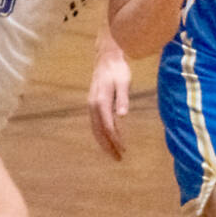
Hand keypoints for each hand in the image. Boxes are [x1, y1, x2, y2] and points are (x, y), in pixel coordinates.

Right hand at [87, 43, 131, 160]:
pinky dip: (101, 135)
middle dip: (108, 146)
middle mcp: (93, 105)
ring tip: (114, 154)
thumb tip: (122, 115)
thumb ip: (122, 98)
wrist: (107, 57)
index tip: (123, 150)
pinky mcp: (93, 104)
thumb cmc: (118, 69)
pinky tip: (109, 139)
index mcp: (101, 101)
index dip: (115, 140)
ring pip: (95, 129)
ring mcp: (91, 105)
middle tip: (118, 159)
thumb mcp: (124, 82)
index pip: (107, 126)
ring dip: (104, 143)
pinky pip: (95, 124)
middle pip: (99, 131)